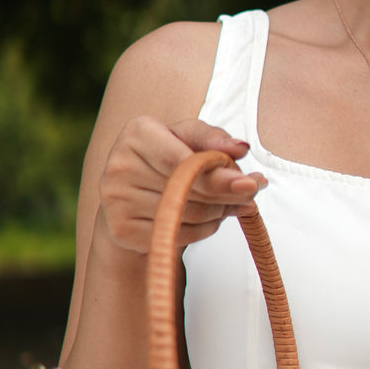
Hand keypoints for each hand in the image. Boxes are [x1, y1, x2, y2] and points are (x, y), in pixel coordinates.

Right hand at [98, 116, 266, 254]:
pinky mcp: (121, 229)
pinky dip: (203, 230)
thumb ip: (215, 139)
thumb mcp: (191, 137)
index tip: (249, 184)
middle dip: (227, 194)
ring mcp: (116, 200)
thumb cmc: (169, 155)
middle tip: (253, 193)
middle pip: (185, 188)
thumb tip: (241, 148)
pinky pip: (175, 234)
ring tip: (237, 204)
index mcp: (138, 134)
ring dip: (220, 212)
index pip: (181, 160)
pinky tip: (213, 219)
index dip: (217, 175)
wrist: (134, 190)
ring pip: (184, 213)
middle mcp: (120, 165)